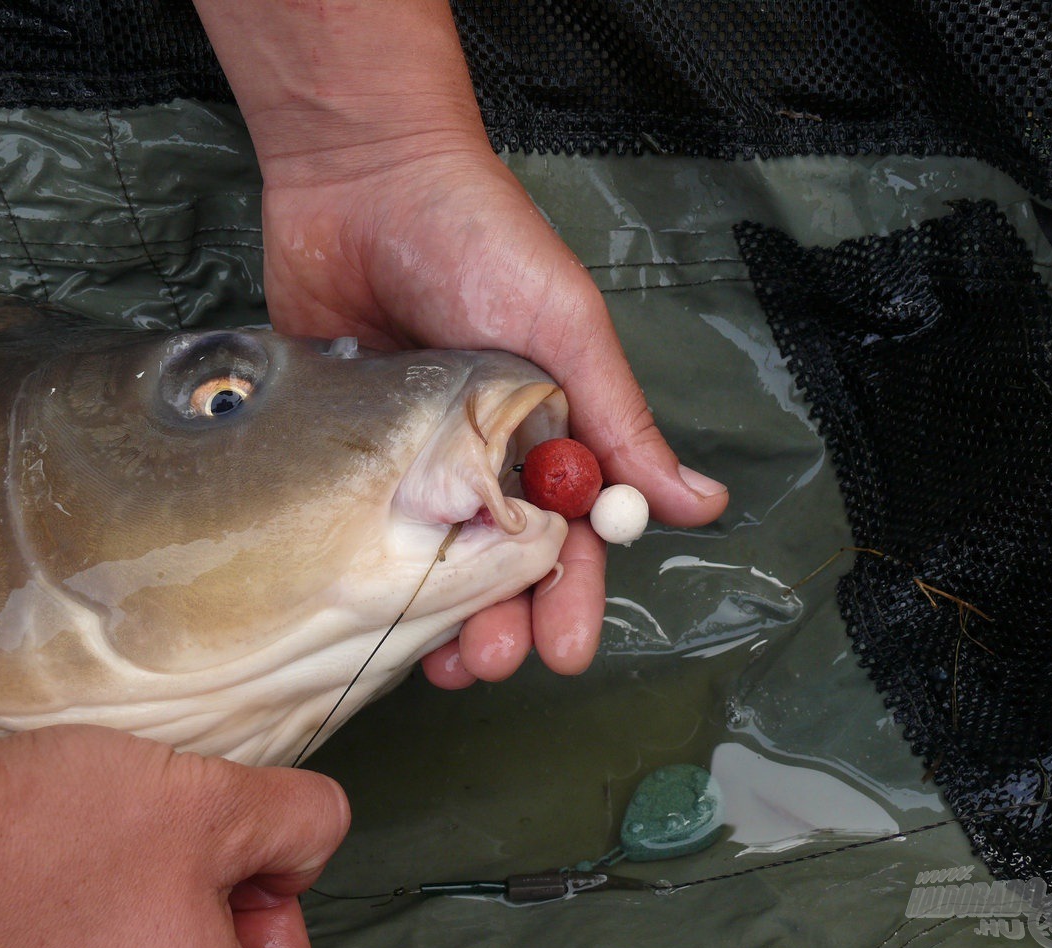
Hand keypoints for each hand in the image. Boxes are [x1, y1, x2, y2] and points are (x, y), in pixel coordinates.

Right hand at [0, 677, 348, 947]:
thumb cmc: (51, 836)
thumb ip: (300, 821)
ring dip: (160, 899)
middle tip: (179, 841)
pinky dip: (108, 914)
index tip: (250, 861)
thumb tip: (314, 840)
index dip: (279, 906)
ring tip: (116, 851)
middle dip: (221, 896)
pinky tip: (78, 871)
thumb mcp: (215, 801)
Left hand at [192, 0, 727, 686]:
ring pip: (433, 556)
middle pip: (501, 560)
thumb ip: (622, 419)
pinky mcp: (350, 443)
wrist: (362, 175)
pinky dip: (372, 569)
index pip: (574, 531)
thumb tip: (701, 505)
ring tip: (438, 663)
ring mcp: (413, 452)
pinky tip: (367, 610)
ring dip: (440, 615)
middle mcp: (484, 451)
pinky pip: (366, 521)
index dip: (575, 593)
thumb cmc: (480, 239)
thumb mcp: (567, 328)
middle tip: (490, 667)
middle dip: (506, 620)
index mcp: (549, 428)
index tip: (568, 651)